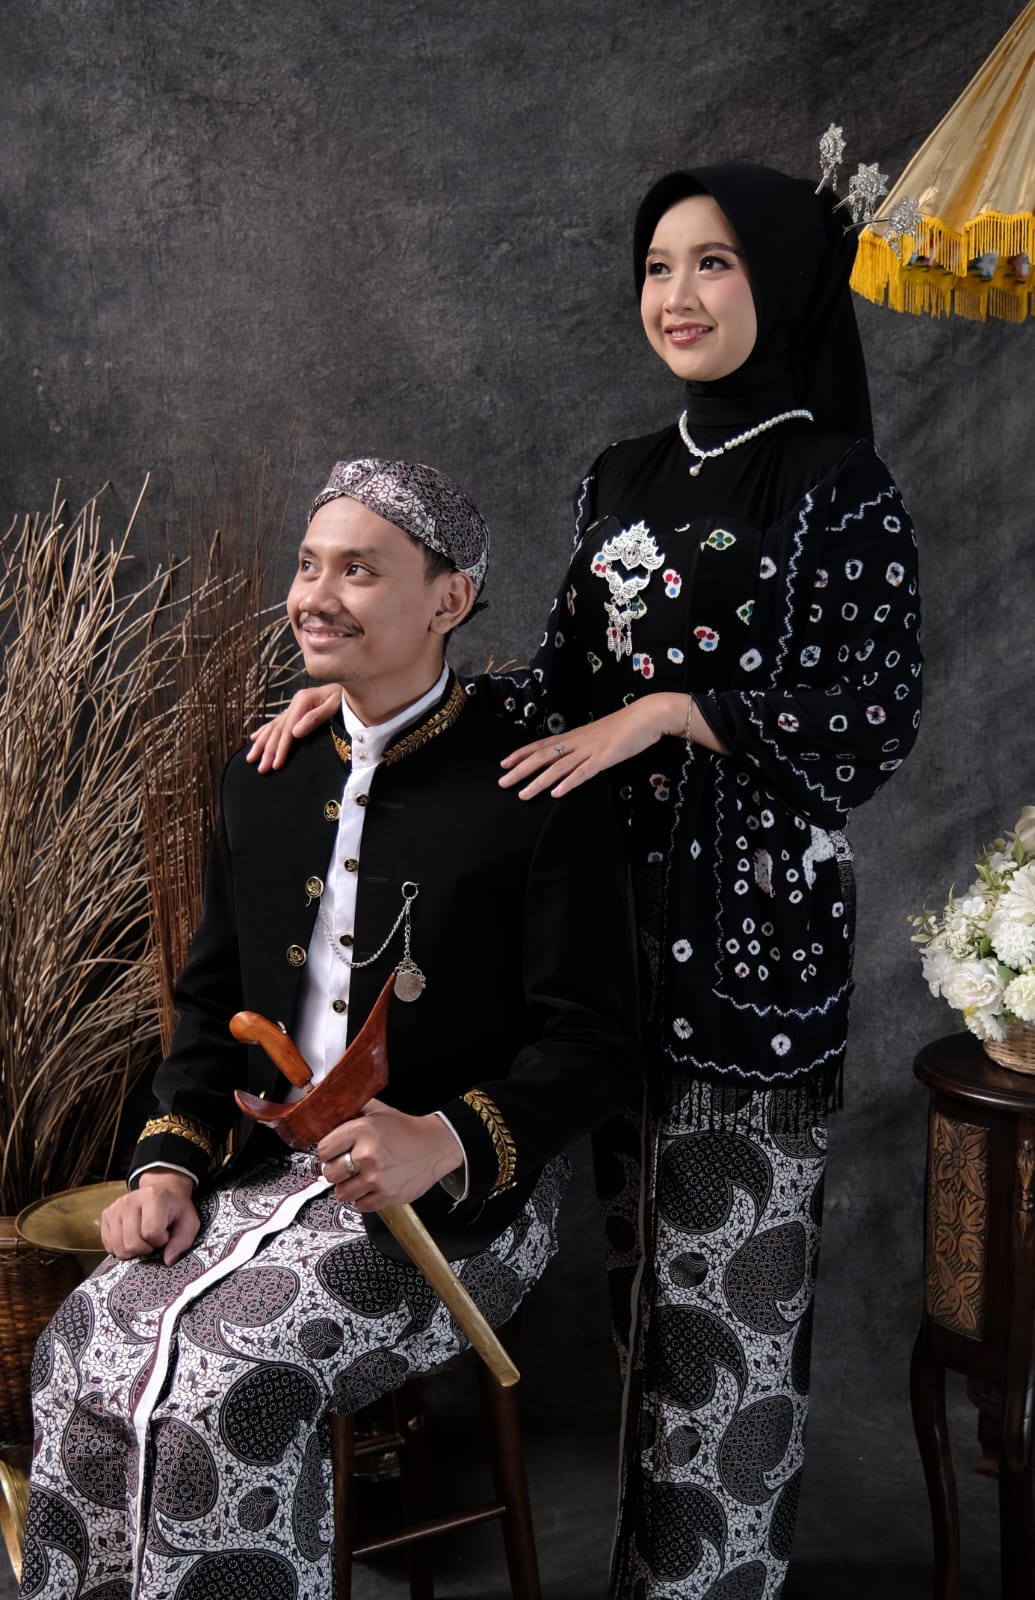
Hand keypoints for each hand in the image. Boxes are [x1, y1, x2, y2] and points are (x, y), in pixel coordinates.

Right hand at [101, 1171, 199, 1265]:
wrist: (162, 1190)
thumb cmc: (176, 1209)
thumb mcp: (189, 1222)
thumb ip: (182, 1242)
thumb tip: (168, 1261)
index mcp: (152, 1197)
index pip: (151, 1233)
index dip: (161, 1240)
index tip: (166, 1234)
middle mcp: (129, 1200)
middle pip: (132, 1243)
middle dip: (146, 1248)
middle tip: (154, 1239)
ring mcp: (115, 1208)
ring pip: (119, 1247)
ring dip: (134, 1250)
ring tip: (143, 1238)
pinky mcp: (106, 1215)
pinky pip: (109, 1246)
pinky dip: (121, 1248)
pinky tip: (132, 1238)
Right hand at [247, 685, 340, 770]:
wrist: (354, 686)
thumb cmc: (348, 698)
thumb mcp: (335, 706)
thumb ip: (315, 718)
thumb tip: (295, 733)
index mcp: (303, 701)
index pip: (288, 730)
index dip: (281, 748)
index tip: (275, 764)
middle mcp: (296, 702)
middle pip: (278, 730)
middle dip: (268, 750)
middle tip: (261, 768)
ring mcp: (295, 706)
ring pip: (274, 727)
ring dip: (262, 744)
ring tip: (251, 758)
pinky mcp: (297, 710)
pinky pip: (277, 722)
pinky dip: (265, 731)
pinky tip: (255, 738)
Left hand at [316, 1099, 463, 1210]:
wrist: (436, 1146)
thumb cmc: (406, 1130)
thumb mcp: (379, 1111)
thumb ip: (354, 1108)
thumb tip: (330, 1110)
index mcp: (363, 1130)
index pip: (323, 1149)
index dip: (327, 1152)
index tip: (332, 1154)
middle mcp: (368, 1154)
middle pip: (329, 1173)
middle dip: (335, 1170)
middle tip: (346, 1166)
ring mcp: (377, 1178)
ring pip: (341, 1193)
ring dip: (347, 1187)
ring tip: (358, 1178)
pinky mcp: (387, 1196)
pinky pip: (359, 1205)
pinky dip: (362, 1199)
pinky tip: (370, 1187)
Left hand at [498, 693, 689, 799]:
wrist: (647, 716)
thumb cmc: (626, 726)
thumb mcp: (599, 736)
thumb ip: (584, 747)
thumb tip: (573, 758)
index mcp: (574, 736)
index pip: (541, 745)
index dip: (521, 754)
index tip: (503, 763)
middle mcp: (577, 742)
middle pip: (542, 756)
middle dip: (520, 770)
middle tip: (502, 782)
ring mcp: (590, 750)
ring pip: (558, 767)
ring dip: (538, 781)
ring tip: (522, 794)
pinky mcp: (605, 758)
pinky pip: (583, 773)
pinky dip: (568, 783)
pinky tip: (556, 793)